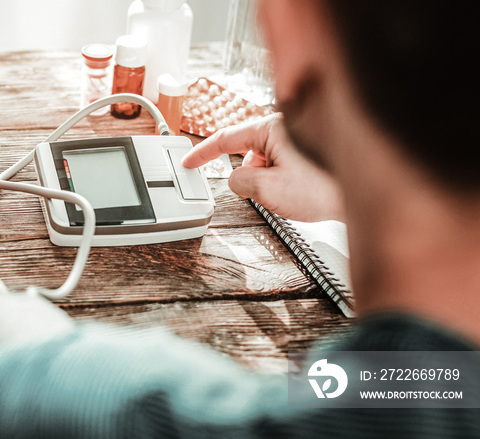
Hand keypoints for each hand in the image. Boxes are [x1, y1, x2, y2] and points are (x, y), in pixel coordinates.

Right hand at [182, 113, 343, 221]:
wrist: (366, 192)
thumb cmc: (325, 187)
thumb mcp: (268, 189)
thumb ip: (240, 181)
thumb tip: (237, 179)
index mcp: (271, 128)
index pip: (225, 138)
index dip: (202, 153)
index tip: (187, 161)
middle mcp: (284, 127)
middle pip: (248, 153)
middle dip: (251, 177)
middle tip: (268, 193)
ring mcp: (298, 138)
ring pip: (266, 162)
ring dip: (270, 182)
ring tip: (294, 195)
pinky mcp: (309, 150)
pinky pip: (283, 166)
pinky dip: (283, 182)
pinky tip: (302, 192)